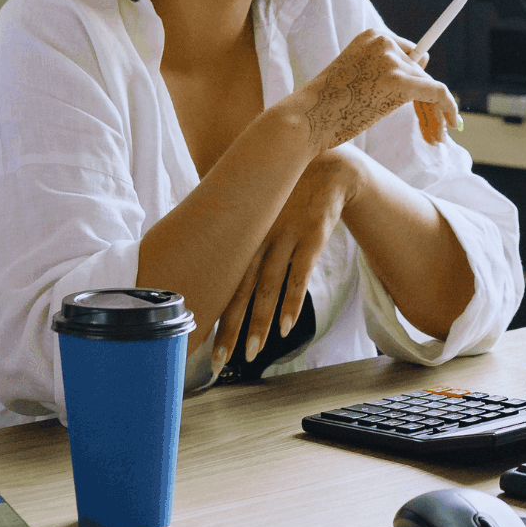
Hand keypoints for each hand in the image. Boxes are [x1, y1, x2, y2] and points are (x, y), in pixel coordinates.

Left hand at [210, 147, 363, 370]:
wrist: (329, 165)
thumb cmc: (289, 191)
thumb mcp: (259, 205)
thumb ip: (239, 230)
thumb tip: (210, 254)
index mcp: (242, 233)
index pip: (220, 279)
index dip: (209, 309)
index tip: (195, 339)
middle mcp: (258, 236)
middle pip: (239, 289)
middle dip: (228, 327)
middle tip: (216, 362)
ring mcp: (286, 235)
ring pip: (267, 286)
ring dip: (259, 322)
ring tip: (250, 353)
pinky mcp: (313, 234)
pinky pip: (300, 273)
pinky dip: (293, 300)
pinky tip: (287, 326)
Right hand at [288, 30, 460, 152]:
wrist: (307, 118)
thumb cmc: (327, 105)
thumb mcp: (358, 78)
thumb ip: (388, 69)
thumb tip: (424, 59)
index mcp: (372, 36)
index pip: (409, 56)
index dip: (419, 82)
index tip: (426, 106)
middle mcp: (384, 42)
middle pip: (420, 73)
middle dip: (427, 104)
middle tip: (432, 131)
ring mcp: (391, 60)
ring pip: (430, 86)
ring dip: (436, 113)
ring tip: (436, 136)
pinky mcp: (399, 81)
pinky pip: (438, 92)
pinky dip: (449, 108)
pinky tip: (451, 125)